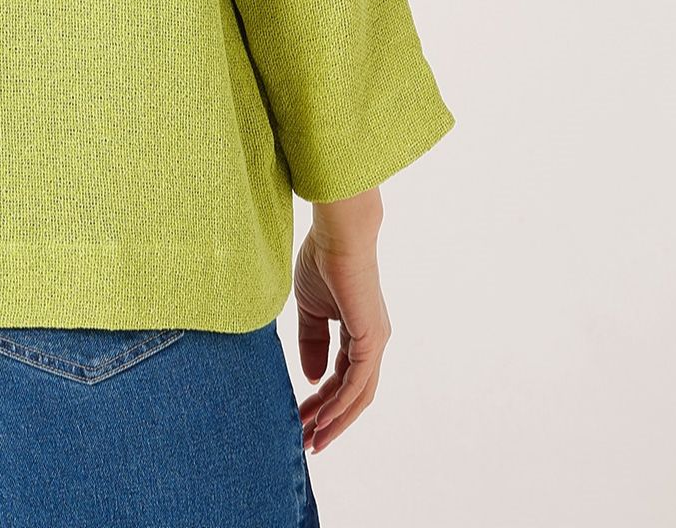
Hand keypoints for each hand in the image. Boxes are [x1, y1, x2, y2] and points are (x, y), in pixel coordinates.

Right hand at [294, 203, 391, 451]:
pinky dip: (340, 404)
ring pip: (358, 395)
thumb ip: (312, 342)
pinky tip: (322, 418)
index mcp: (359, 333)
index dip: (322, 401)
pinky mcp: (371, 339)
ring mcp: (375, 342)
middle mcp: (372, 342)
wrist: (336, 235)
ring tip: (312, 439)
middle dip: (330, 420)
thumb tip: (313, 378)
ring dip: (335, 420)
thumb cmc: (323, 261)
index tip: (301, 419)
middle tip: (306, 441)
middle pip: (353, 395)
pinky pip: (356, 382)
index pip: (341, 378)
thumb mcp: (310, 308)